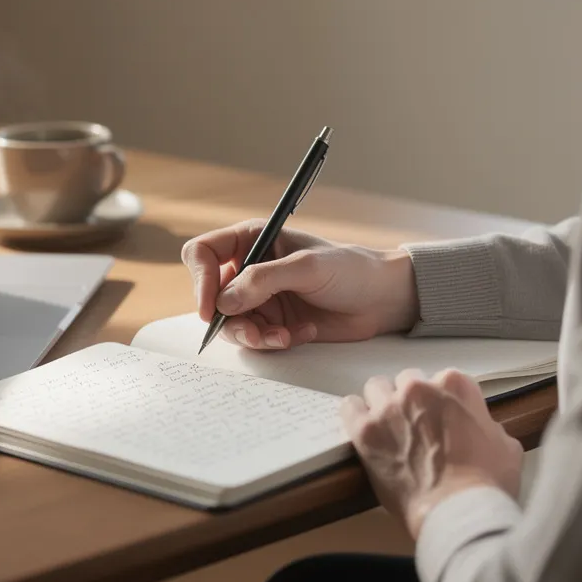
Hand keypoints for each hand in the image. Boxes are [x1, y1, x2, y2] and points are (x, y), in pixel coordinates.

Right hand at [181, 220, 418, 349]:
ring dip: (254, 336)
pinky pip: (254, 338)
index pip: (204, 254)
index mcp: (252, 240)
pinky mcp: (273, 322)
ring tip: (284, 337)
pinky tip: (300, 334)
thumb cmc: (350, 270)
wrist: (381, 299)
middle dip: (231, 320)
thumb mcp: (306, 268)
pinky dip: (272, 342)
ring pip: (232, 323)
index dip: (200, 280)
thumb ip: (263, 281)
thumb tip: (223, 302)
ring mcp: (260, 298)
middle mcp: (250, 268)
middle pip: (212, 296)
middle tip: (256, 333)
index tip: (211, 308)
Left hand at [340, 368, 522, 539]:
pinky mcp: (365, 431)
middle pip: (408, 380)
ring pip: (376, 388)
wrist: (457, 511)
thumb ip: (487, 425)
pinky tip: (364, 429)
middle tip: (415, 425)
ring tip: (388, 427)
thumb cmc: (486, 483)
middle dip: (411, 400)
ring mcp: (389, 408)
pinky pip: (349, 406)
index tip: (441, 418)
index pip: (443, 379)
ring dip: (382, 403)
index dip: (442, 402)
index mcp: (456, 386)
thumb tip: (479, 428)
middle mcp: (419, 389)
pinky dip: (355, 415)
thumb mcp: (506, 446)